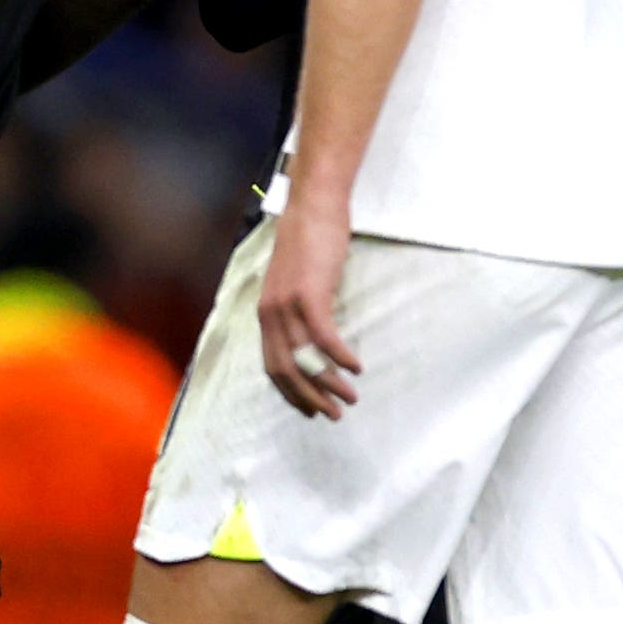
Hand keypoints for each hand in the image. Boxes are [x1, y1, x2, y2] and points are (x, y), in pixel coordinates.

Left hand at [254, 198, 359, 421]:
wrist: (311, 209)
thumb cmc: (309, 246)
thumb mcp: (295, 285)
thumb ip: (297, 312)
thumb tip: (312, 339)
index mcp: (265, 314)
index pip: (272, 367)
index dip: (291, 393)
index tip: (311, 411)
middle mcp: (270, 313)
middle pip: (286, 369)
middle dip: (310, 398)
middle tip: (335, 414)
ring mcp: (287, 304)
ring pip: (305, 357)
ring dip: (329, 382)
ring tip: (351, 397)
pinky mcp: (308, 293)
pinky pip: (323, 335)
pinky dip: (338, 355)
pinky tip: (356, 367)